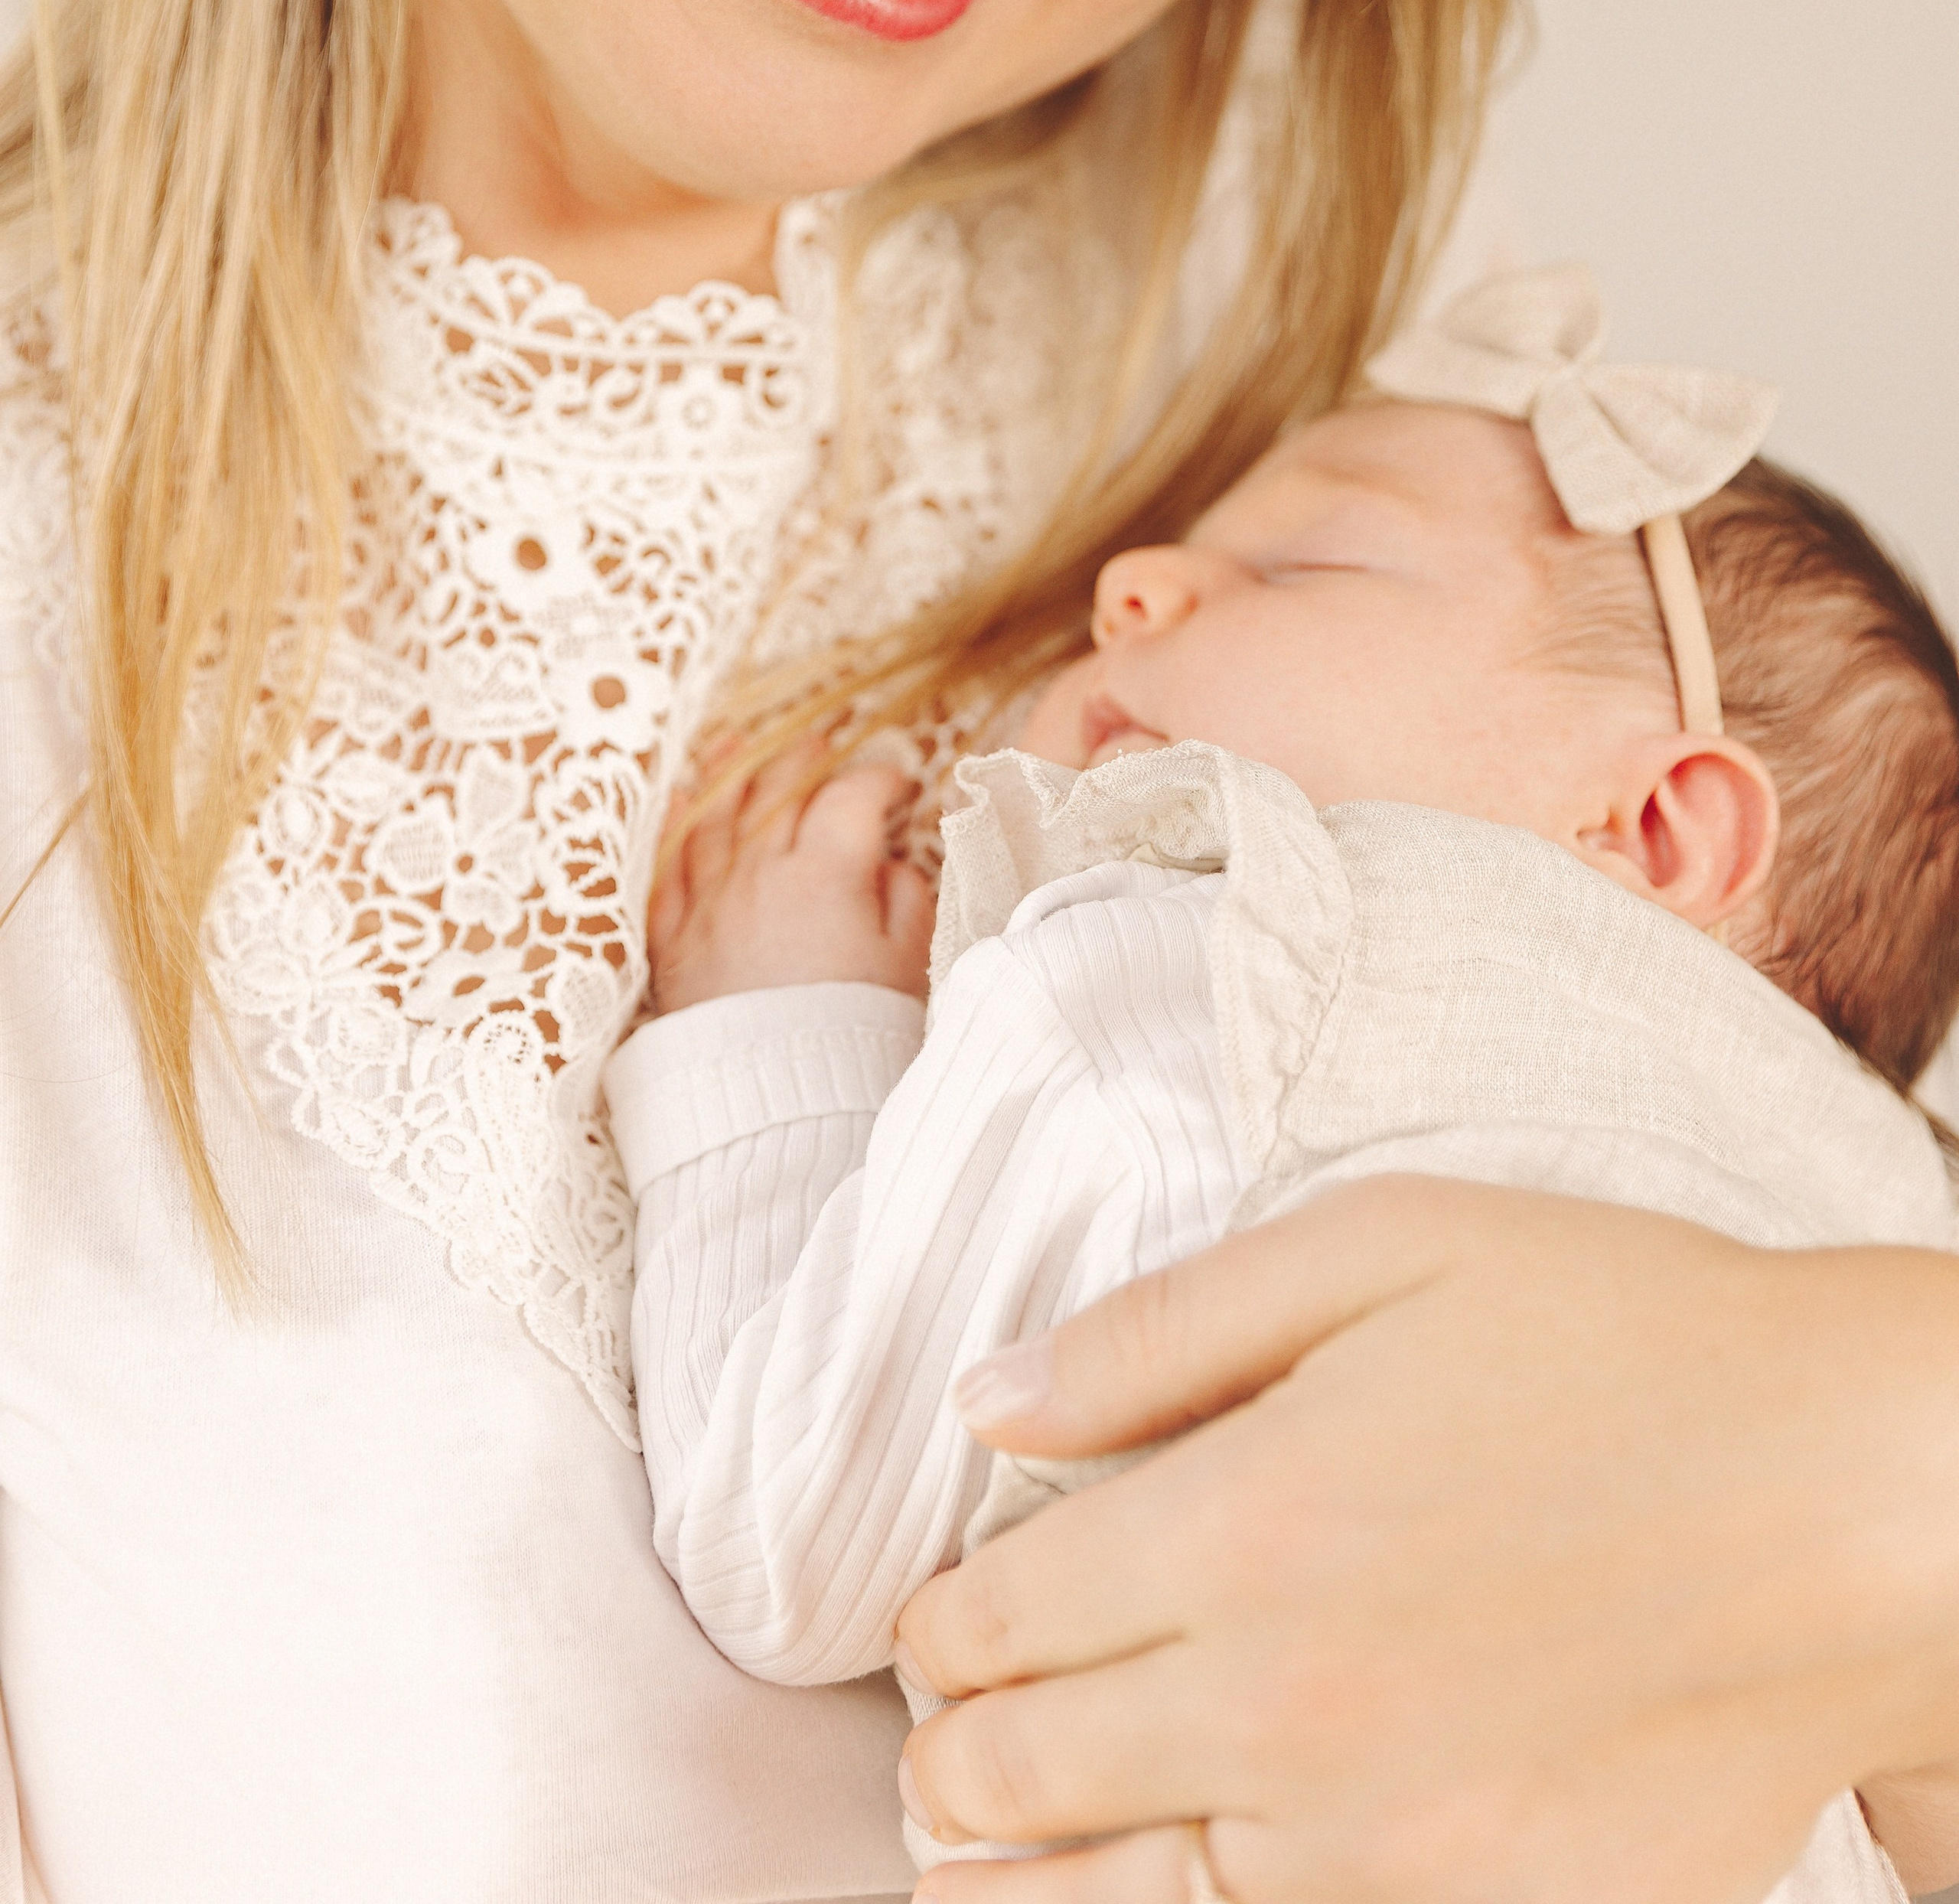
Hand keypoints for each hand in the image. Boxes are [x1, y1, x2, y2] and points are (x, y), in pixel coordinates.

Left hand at [648, 740, 934, 1012]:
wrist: (778, 1105)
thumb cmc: (853, 1035)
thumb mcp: (907, 965)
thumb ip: (904, 899)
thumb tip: (887, 863)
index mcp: (827, 873)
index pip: (851, 797)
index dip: (877, 778)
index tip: (897, 780)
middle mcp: (760, 874)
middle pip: (778, 792)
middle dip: (803, 759)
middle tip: (819, 745)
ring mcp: (709, 904)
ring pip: (714, 818)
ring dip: (730, 776)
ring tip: (737, 747)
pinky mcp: (673, 942)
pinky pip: (666, 870)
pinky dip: (672, 831)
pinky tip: (675, 804)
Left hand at [893, 1178, 1958, 1903]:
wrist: (1853, 1503)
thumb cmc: (1622, 1338)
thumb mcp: (1381, 1246)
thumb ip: (1160, 1331)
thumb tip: (987, 1400)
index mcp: (1239, 1528)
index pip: (993, 1619)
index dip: (935, 1624)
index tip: (936, 1616)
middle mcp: (1279, 1710)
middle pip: (1019, 1776)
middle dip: (950, 1754)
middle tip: (940, 1736)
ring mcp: (1376, 1844)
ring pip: (1111, 1902)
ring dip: (1018, 1874)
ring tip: (969, 1854)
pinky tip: (1148, 1888)